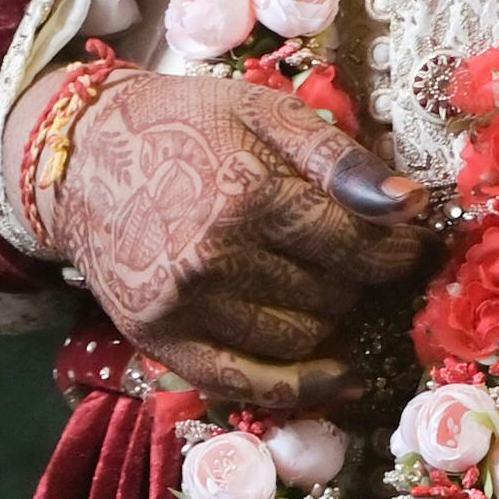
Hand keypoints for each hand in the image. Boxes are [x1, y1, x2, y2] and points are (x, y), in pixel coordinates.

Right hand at [49, 65, 438, 403]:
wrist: (84, 160)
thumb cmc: (185, 125)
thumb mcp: (264, 111)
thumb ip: (337, 156)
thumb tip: (411, 203)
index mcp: (245, 188)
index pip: (354, 240)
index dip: (397, 246)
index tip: (414, 242)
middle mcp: (214, 254)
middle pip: (331, 291)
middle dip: (362, 277)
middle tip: (366, 258)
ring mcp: (185, 306)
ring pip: (299, 339)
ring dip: (332, 320)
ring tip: (333, 288)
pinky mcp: (161, 343)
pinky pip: (249, 383)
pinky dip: (303, 387)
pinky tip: (341, 374)